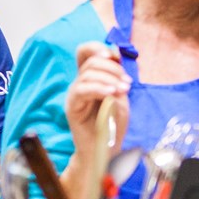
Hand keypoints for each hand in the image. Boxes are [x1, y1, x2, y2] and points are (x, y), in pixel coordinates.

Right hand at [64, 42, 130, 159]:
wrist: (106, 150)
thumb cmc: (112, 124)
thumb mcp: (120, 94)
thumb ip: (117, 74)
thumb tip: (114, 51)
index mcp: (90, 78)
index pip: (85, 52)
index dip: (98, 48)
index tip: (116, 57)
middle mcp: (79, 84)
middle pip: (90, 61)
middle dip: (112, 68)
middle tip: (126, 83)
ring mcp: (74, 95)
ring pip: (87, 73)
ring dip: (109, 79)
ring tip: (122, 90)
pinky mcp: (72, 106)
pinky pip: (81, 89)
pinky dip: (98, 88)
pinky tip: (111, 93)